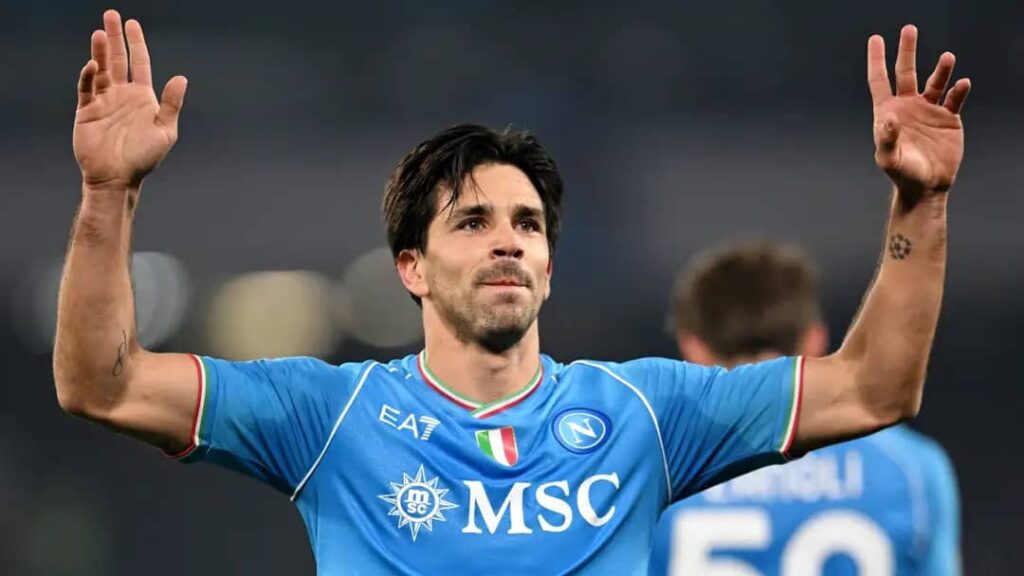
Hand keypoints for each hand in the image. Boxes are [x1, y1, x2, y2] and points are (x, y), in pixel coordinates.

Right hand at [74, 10, 186, 188]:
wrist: (118, 178)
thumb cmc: (144, 158)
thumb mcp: (165, 131)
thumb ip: (171, 104)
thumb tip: (181, 78)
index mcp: (142, 97)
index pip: (139, 63)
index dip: (136, 43)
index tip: (132, 24)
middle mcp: (122, 95)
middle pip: (117, 59)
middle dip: (114, 38)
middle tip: (111, 15)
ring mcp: (103, 101)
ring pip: (101, 70)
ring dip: (99, 52)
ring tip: (98, 33)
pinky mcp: (87, 111)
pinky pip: (87, 88)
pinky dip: (89, 76)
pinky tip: (93, 65)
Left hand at [868, 25, 969, 194]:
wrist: (926, 186)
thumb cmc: (902, 173)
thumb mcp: (889, 158)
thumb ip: (887, 138)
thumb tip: (889, 119)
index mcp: (888, 111)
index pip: (879, 80)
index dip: (877, 60)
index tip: (876, 39)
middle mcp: (908, 106)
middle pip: (906, 72)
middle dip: (907, 51)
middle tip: (909, 29)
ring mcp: (929, 110)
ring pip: (934, 82)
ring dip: (940, 70)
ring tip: (947, 58)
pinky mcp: (948, 118)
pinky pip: (954, 99)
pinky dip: (958, 90)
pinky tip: (961, 83)